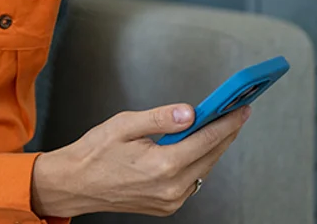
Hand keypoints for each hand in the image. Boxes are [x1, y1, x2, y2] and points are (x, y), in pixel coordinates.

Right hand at [30, 103, 250, 218]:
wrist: (75, 184)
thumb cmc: (94, 153)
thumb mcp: (123, 125)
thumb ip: (160, 118)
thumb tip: (190, 112)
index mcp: (162, 165)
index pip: (206, 138)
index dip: (227, 121)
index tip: (241, 108)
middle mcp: (171, 187)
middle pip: (210, 155)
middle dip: (225, 133)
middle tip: (236, 113)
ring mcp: (170, 200)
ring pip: (203, 169)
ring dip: (212, 148)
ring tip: (218, 127)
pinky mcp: (167, 206)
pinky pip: (191, 182)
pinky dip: (197, 163)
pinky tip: (195, 149)